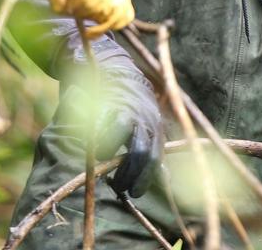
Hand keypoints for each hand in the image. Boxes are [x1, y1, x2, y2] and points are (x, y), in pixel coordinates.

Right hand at [94, 68, 164, 197]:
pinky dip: (98, 139)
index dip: (146, 178)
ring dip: (111, 156)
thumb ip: (153, 149)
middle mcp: (145, 119)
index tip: (135, 193)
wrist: (115, 70)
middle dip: (129, 174)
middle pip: (141, 151)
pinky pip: (102, 126)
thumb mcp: (148, 125)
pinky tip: (94, 145)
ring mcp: (126, 110)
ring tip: (104, 163)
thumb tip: (166, 178)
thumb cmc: (132, 106)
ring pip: (122, 137)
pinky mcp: (106, 104)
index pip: (155, 157)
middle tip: (119, 186)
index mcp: (156, 127)